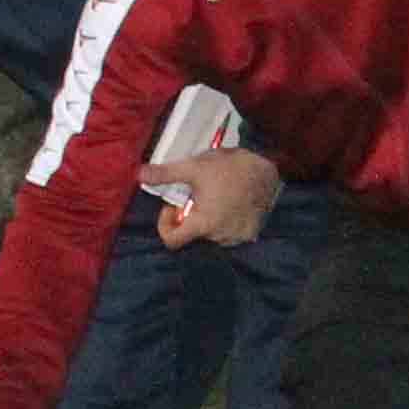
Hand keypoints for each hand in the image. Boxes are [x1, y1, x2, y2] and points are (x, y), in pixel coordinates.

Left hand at [149, 146, 279, 246]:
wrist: (269, 168)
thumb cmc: (230, 168)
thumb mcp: (194, 168)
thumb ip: (165, 174)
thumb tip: (139, 174)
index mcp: (203, 224)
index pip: (172, 241)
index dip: (165, 224)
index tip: (173, 207)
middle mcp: (219, 237)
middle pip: (192, 234)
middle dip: (189, 215)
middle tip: (197, 195)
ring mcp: (236, 237)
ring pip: (210, 233)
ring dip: (207, 219)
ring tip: (215, 196)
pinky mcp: (250, 233)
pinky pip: (229, 233)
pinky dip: (225, 222)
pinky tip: (230, 203)